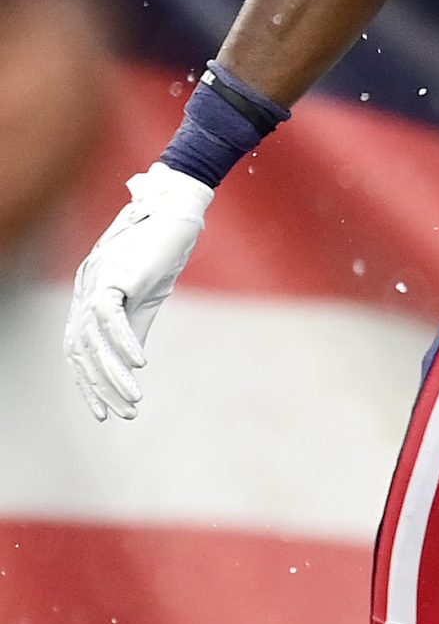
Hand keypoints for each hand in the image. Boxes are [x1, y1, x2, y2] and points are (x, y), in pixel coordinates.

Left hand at [64, 164, 212, 420]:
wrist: (175, 208)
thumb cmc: (162, 249)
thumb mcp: (147, 295)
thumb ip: (133, 324)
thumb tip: (129, 362)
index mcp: (89, 299)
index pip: (78, 352)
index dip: (89, 384)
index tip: (106, 412)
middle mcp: (84, 293)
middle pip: (81, 352)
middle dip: (99, 388)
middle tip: (120, 415)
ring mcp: (95, 284)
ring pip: (94, 342)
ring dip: (114, 374)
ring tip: (135, 400)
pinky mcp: (114, 275)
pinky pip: (111, 317)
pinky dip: (124, 342)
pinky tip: (141, 364)